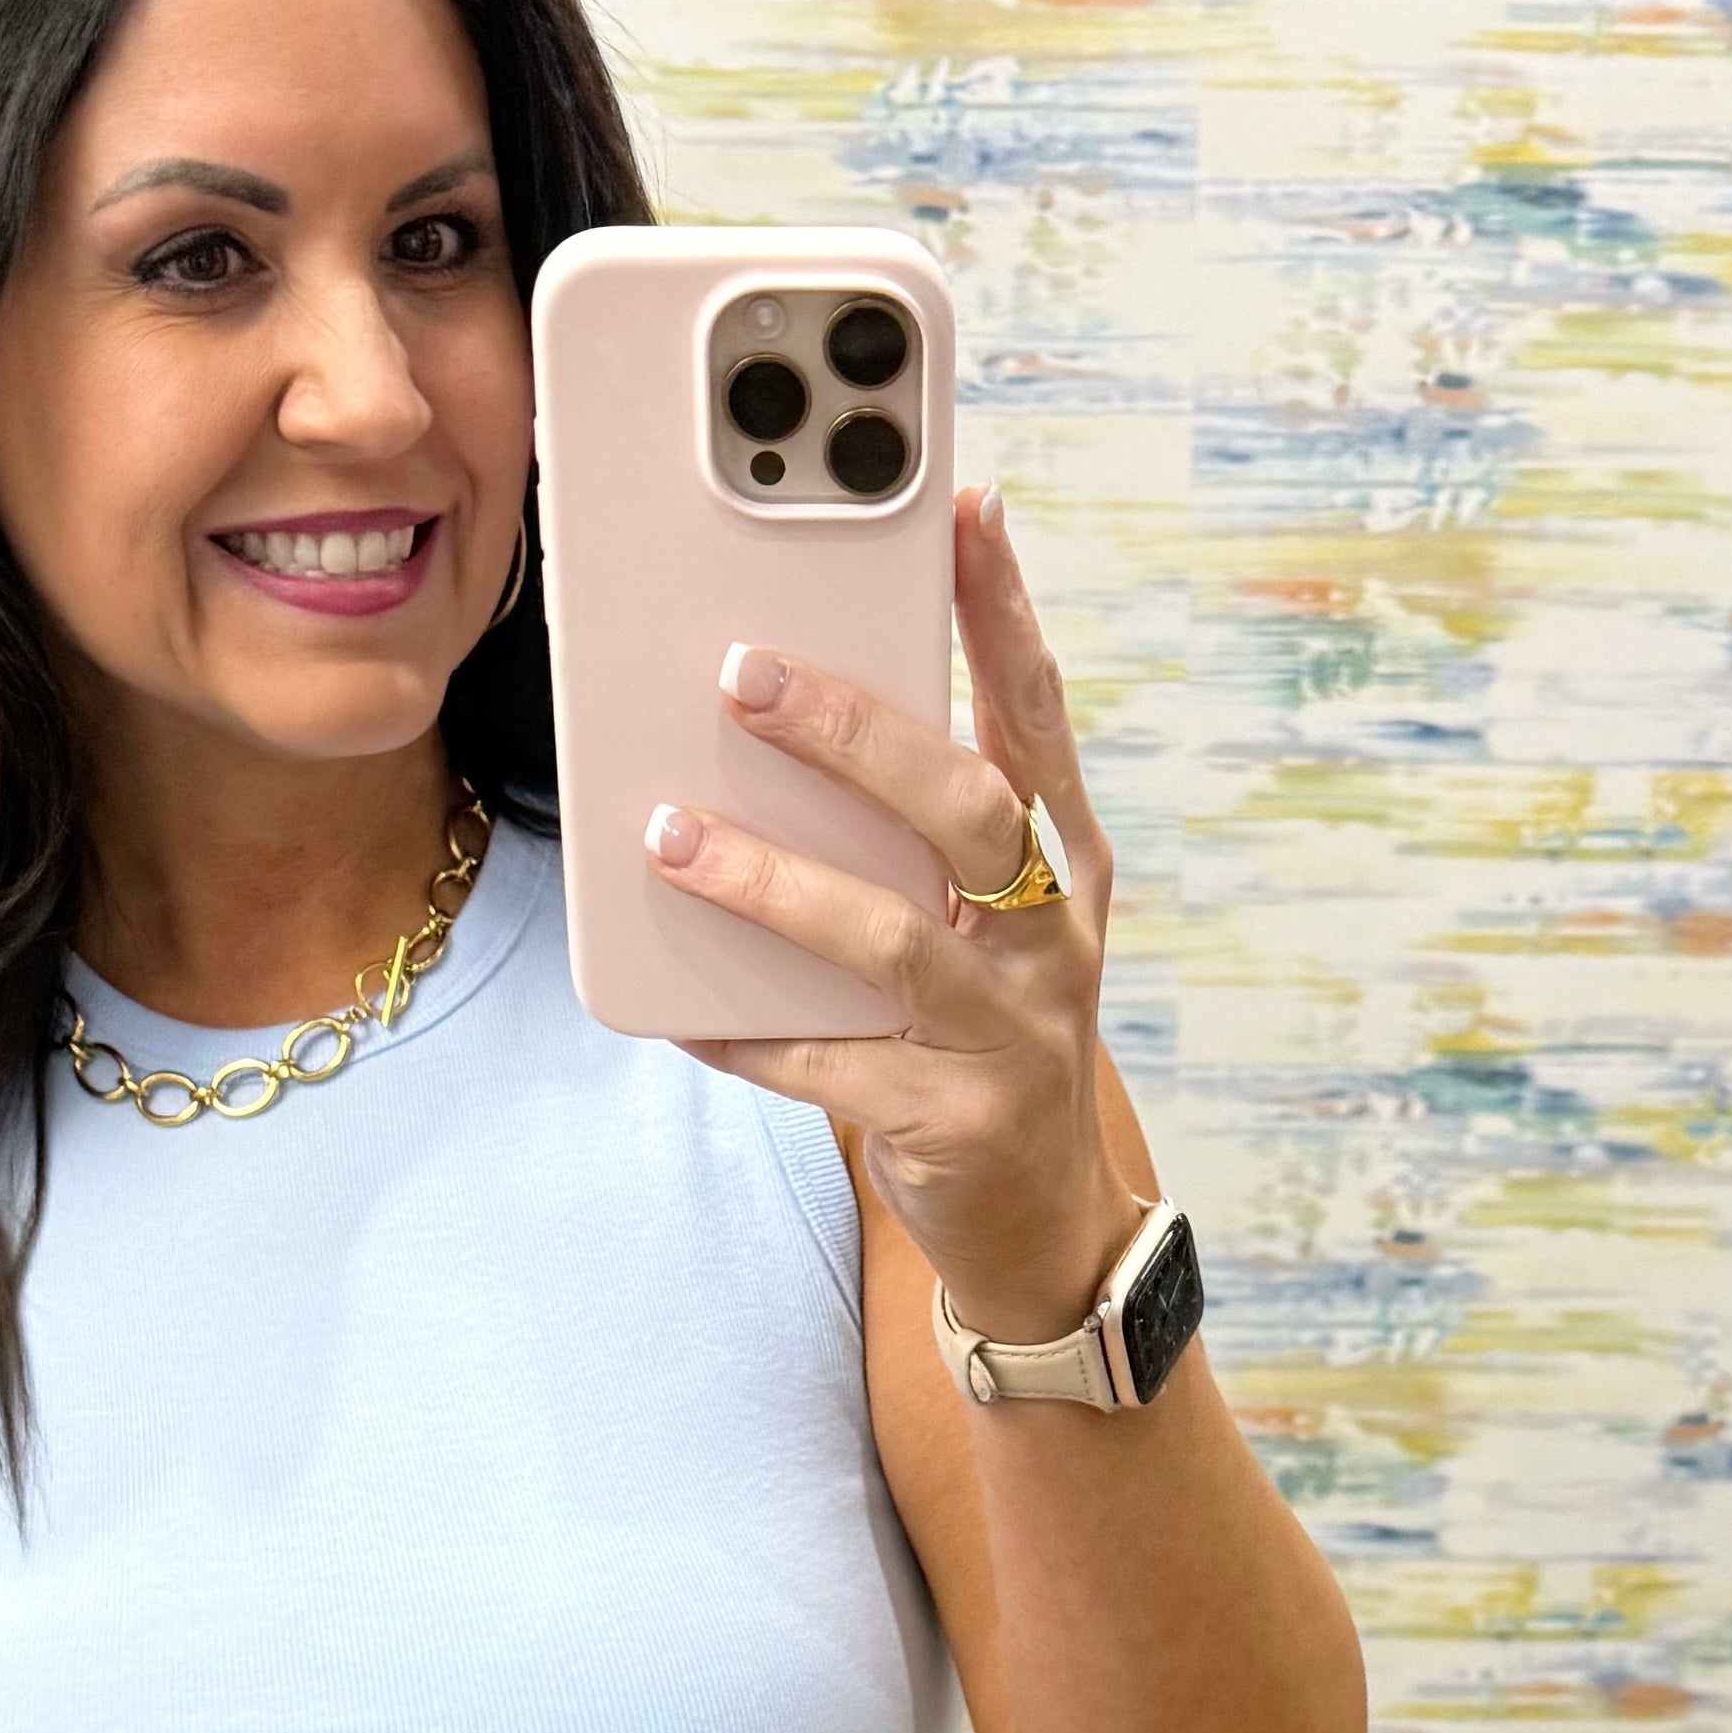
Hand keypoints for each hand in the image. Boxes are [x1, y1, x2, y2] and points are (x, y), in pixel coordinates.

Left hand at [646, 481, 1146, 1347]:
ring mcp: (1007, 1032)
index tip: (961, 506)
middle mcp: (1048, 936)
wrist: (1042, 1225)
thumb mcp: (983, 921)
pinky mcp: (948, 1119)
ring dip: (772, 881)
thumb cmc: (985, 1036)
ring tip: (671, 835)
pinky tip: (674, 1006)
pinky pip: (826, 1066)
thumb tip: (786, 710)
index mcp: (1060, 862)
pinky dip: (745, 1034)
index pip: (1036, 713)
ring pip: (888, 939)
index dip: (1002, 609)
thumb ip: (917, 832)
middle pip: (961, 806)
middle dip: (852, 731)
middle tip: (742, 671)